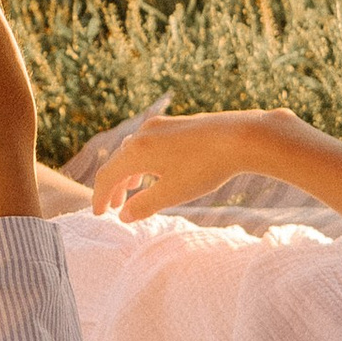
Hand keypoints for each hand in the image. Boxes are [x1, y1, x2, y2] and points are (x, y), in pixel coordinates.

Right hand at [90, 109, 285, 220]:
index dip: (100, 197)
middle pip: (117, 162)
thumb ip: (145, 205)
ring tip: (133, 189)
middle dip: (114, 186)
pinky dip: (143, 160)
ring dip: (128, 172)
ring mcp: (159, 126)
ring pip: (132, 151)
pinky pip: (148, 143)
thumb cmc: (205, 167)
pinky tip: (157, 170)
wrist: (241, 137)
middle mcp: (142, 134)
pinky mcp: (175, 124)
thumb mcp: (173, 193)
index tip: (100, 214)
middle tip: (114, 207)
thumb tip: (124, 216)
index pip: (107, 176)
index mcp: (137, 152)